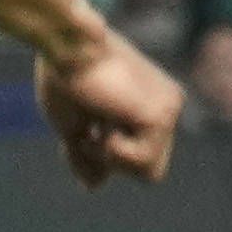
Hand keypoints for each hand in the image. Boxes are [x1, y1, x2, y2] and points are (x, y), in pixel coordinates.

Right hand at [36, 29, 185, 190]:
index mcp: (149, 105)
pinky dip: (113, 153)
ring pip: (149, 171)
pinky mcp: (160, 116)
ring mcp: (168, 110)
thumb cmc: (63, 75)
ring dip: (111, 158)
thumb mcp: (72, 124)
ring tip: (94, 128)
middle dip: (112, 159)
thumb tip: (92, 187)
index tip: (84, 132)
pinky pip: (143, 163)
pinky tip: (101, 126)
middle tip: (89, 132)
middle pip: (148, 167)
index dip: (107, 155)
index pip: (139, 154)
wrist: (65, 44)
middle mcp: (166, 106)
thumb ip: (86, 154)